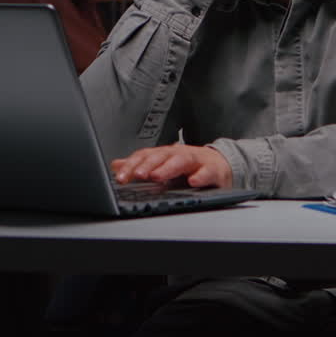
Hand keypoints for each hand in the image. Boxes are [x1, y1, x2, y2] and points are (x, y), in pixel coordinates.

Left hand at [111, 144, 233, 188]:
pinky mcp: (214, 170)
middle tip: (138, 175)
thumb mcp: (163, 166)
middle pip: (161, 156)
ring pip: (181, 161)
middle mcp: (179, 154)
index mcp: (165, 154)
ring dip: (168, 168)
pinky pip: (207, 172)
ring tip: (157, 176)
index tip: (120, 177)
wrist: (220, 164)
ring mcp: (197, 161)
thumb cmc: (189, 166)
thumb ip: (140, 166)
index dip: (132, 166)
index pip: (145, 156)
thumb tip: (115, 165)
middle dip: (148, 165)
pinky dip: (201, 176)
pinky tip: (194, 182)